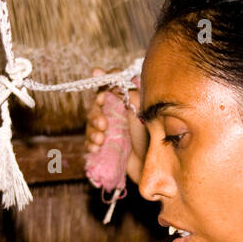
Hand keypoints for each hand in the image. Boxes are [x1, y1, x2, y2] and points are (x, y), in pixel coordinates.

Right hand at [85, 67, 147, 183]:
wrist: (152, 167)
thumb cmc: (152, 138)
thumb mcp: (142, 112)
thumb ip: (129, 93)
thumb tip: (108, 74)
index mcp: (125, 100)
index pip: (109, 85)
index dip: (102, 83)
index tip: (100, 93)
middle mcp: (116, 112)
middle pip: (96, 106)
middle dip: (95, 115)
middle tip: (104, 125)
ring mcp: (111, 129)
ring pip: (91, 124)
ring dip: (92, 132)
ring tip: (101, 141)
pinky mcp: (106, 145)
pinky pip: (91, 141)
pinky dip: (90, 144)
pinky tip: (96, 148)